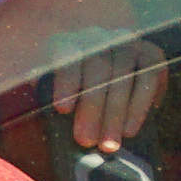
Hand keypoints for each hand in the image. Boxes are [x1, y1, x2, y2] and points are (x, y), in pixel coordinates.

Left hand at [42, 30, 163, 153]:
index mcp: (66, 43)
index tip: (63, 109)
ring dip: (116, 112)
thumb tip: (30, 101)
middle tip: (86, 140)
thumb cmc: (68, 99)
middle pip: (98, 66)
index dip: (67, 79)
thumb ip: (41, 94)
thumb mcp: (47, 93)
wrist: (103, 95)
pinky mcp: (150, 54)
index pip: (68, 53)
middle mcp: (97, 36)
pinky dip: (140, 105)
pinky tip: (130, 130)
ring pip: (123, 73)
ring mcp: (126, 42)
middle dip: (92, 106)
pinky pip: (149, 75)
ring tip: (108, 144)